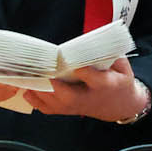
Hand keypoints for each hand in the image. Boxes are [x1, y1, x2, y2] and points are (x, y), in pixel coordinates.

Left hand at [24, 56, 151, 122]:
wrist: (120, 105)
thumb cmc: (120, 81)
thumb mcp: (123, 66)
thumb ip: (111, 53)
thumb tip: (93, 39)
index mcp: (106, 85)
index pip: (95, 80)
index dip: (84, 72)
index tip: (75, 64)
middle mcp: (89, 98)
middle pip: (70, 98)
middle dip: (55, 88)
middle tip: (44, 73)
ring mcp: (77, 107)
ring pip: (56, 105)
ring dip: (40, 92)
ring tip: (29, 77)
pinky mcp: (68, 111)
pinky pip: (49, 109)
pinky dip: (35, 101)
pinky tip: (28, 89)